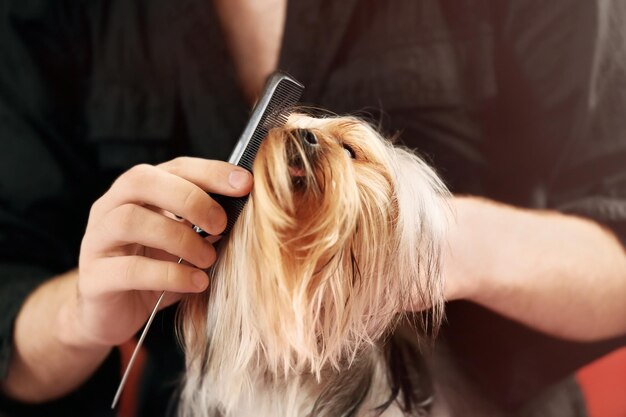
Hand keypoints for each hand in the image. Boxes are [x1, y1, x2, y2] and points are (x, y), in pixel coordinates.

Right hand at [61, 157, 252, 347]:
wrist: (112, 313)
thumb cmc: (154, 270)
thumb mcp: (184, 242)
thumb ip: (205, 224)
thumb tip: (246, 212)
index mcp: (137, 192)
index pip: (173, 167)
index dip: (210, 171)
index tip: (245, 183)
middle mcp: (111, 208)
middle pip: (141, 180)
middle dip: (189, 198)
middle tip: (221, 224)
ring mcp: (96, 241)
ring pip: (130, 220)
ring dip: (179, 238)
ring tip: (208, 258)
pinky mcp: (93, 278)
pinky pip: (130, 269)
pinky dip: (170, 275)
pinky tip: (197, 282)